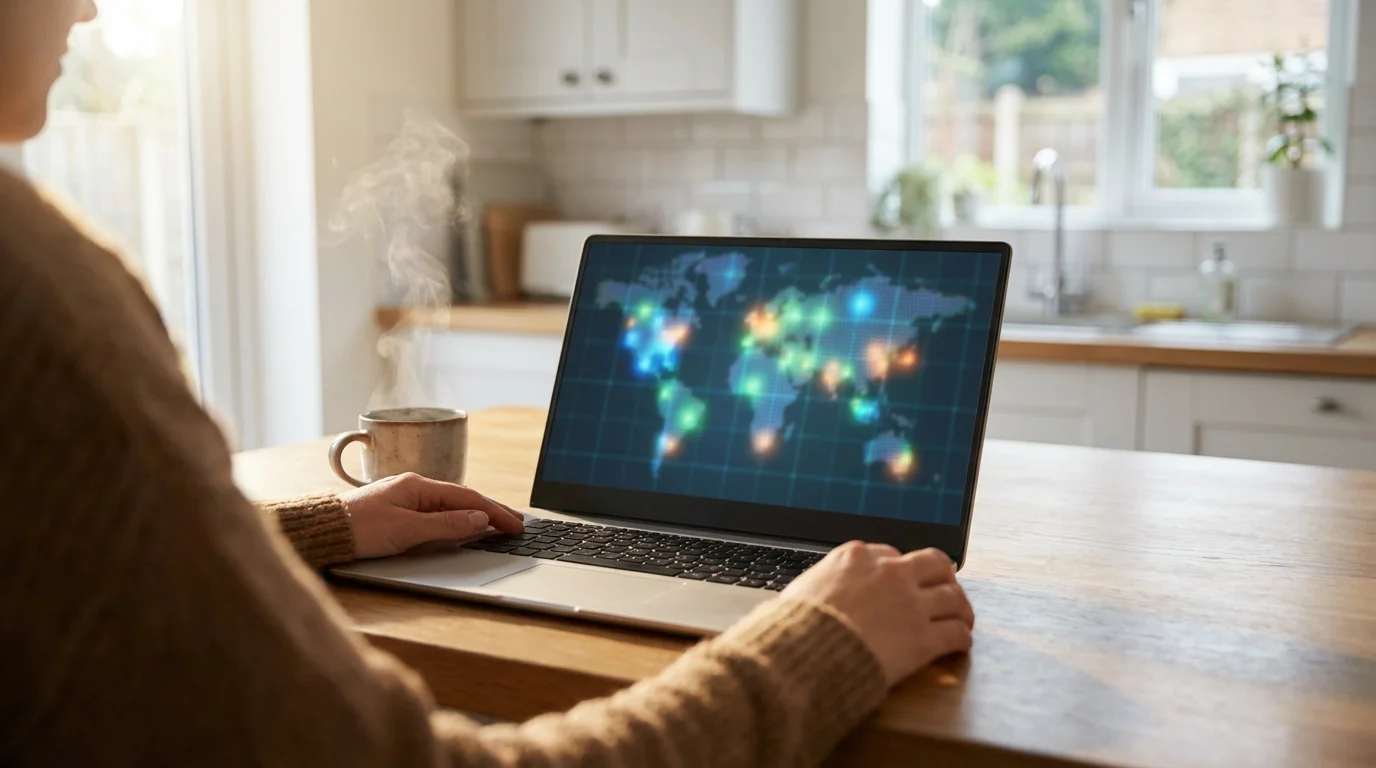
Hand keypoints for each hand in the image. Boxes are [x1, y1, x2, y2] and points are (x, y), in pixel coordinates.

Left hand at [341, 473, 524, 559]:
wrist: (322, 531)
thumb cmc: (359, 529)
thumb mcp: (407, 530)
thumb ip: (446, 525)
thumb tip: (479, 519)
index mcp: (419, 486)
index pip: (468, 498)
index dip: (495, 512)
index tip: (515, 525)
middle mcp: (415, 487)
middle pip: (463, 498)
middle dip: (492, 511)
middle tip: (516, 523)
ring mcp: (407, 497)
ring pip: (451, 505)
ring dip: (477, 514)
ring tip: (498, 524)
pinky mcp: (398, 510)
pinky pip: (438, 511)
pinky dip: (458, 518)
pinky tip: (465, 525)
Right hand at [782, 542, 974, 685]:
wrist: (803, 654)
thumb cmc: (792, 627)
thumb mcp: (801, 589)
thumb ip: (822, 584)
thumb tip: (816, 594)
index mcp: (856, 557)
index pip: (891, 554)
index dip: (900, 569)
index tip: (902, 582)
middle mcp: (890, 573)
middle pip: (935, 563)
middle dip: (943, 576)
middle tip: (945, 589)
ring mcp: (910, 605)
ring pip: (954, 597)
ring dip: (960, 608)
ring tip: (961, 619)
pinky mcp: (922, 639)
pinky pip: (956, 634)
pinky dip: (961, 639)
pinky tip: (959, 645)